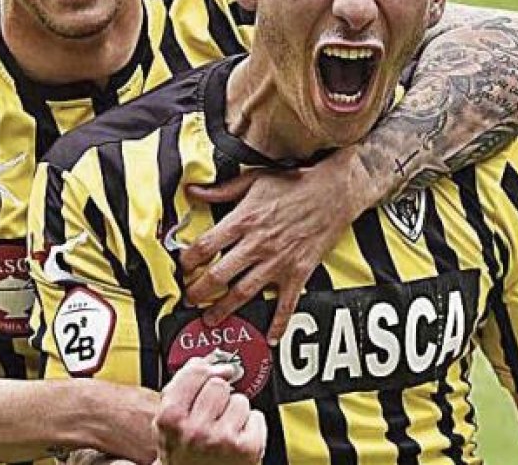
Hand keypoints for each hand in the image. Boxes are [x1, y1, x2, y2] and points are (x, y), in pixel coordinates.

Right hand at [155, 358, 266, 464]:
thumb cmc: (183, 455)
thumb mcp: (169, 422)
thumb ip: (184, 386)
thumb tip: (216, 363)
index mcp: (171, 418)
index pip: (196, 371)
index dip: (204, 373)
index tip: (206, 378)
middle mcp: (196, 429)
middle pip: (219, 384)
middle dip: (218, 398)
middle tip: (210, 418)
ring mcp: (222, 439)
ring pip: (240, 400)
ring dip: (235, 413)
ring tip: (223, 432)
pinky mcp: (247, 448)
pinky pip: (257, 417)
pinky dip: (251, 428)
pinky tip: (237, 441)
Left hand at [181, 150, 373, 342]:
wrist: (334, 193)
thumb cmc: (294, 184)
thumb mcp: (253, 180)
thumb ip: (221, 190)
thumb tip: (192, 191)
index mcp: (243, 221)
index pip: (205, 247)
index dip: (188, 261)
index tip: (183, 268)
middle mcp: (257, 245)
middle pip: (218, 275)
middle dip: (198, 291)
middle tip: (189, 299)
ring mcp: (277, 262)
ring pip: (243, 292)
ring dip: (223, 309)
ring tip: (210, 319)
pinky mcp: (297, 273)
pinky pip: (285, 304)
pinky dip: (278, 324)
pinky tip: (270, 337)